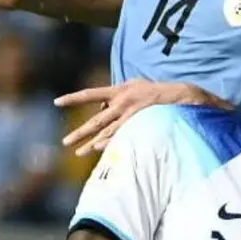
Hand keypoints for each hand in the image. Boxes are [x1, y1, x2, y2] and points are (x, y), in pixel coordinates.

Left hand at [54, 79, 233, 155]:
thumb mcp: (137, 87)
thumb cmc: (160, 93)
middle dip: (80, 132)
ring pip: (106, 131)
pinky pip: (122, 136)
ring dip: (91, 143)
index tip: (56, 102)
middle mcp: (123, 100)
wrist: (184, 95)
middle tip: (65, 142)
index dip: (73, 98)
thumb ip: (120, 97)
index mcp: (121, 90)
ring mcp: (132, 113)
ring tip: (79, 152)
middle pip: (96, 119)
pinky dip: (109, 144)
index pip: (91, 94)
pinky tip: (98, 150)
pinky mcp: (141, 123)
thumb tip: (104, 107)